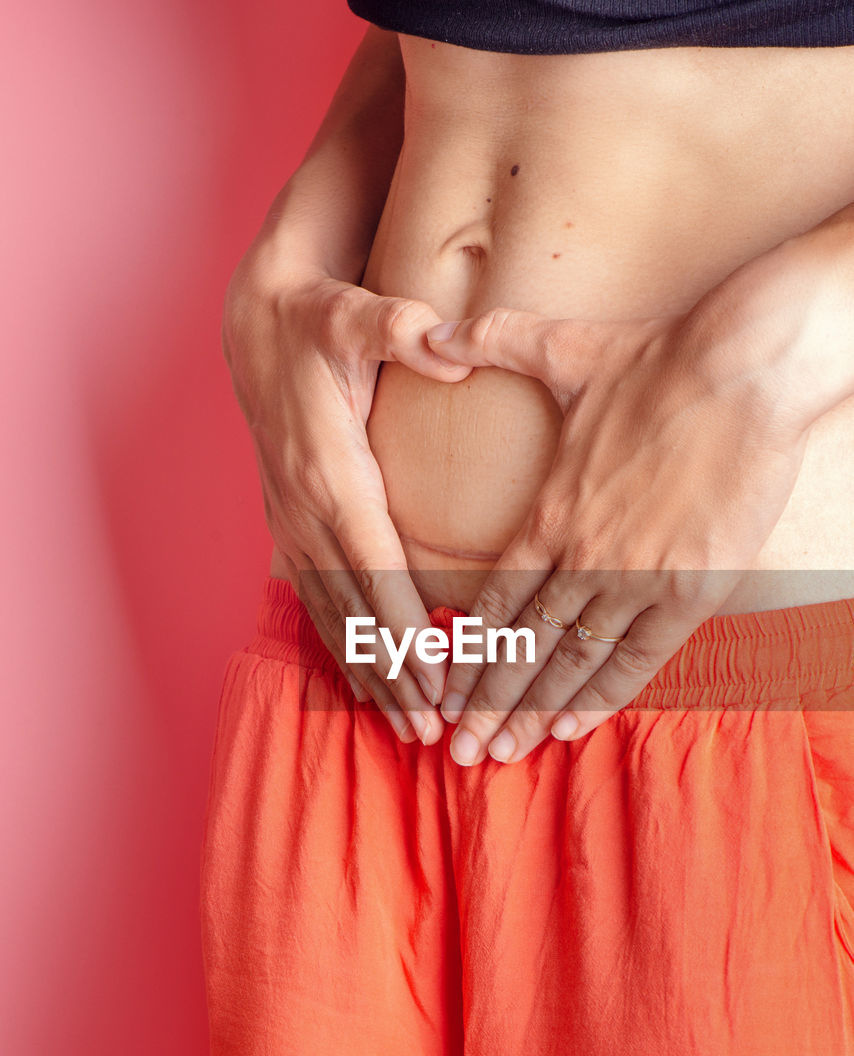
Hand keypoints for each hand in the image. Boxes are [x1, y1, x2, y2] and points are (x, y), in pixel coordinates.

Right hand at [222, 264, 472, 744]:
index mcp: (330, 473)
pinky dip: (340, 648)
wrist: (255, 324)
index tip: (437, 677)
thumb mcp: (351, 313)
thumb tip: (450, 345)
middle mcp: (305, 511)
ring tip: (405, 727)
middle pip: (353, 609)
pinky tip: (366, 684)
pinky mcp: (289, 528)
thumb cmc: (312, 322)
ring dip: (367, 676)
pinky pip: (313, 601)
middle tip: (432, 729)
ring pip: (330, 616)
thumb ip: (399, 329)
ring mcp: (291, 525)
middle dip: (392, 674)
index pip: (374, 567)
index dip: (405, 627)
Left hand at [425, 229, 853, 764]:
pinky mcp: (691, 590)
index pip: (491, 605)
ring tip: (500, 757)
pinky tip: (570, 730)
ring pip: (570, 664)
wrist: (749, 366)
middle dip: (485, 707)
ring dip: (533, 715)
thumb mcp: (565, 348)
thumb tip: (436, 326)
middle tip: (455, 756)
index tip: (439, 694)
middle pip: (520, 650)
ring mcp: (636, 578)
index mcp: (548, 512)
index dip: (463, 657)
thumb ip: (495, 344)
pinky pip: (637, 660)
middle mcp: (581, 557)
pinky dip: (602, 698)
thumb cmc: (660, 358)